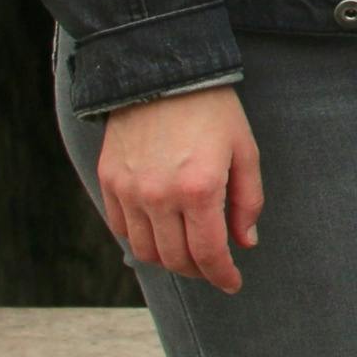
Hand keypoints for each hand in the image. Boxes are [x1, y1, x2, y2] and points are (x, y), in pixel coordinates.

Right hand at [95, 87, 261, 292]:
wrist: (163, 73)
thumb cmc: (213, 110)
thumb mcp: (245, 150)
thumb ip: (248, 201)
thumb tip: (246, 242)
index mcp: (200, 188)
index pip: (208, 252)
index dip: (222, 275)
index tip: (233, 283)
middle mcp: (159, 195)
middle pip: (175, 258)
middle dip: (199, 271)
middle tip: (214, 268)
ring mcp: (129, 191)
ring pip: (145, 250)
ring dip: (169, 261)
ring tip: (189, 255)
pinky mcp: (109, 182)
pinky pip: (122, 228)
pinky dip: (142, 240)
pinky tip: (162, 234)